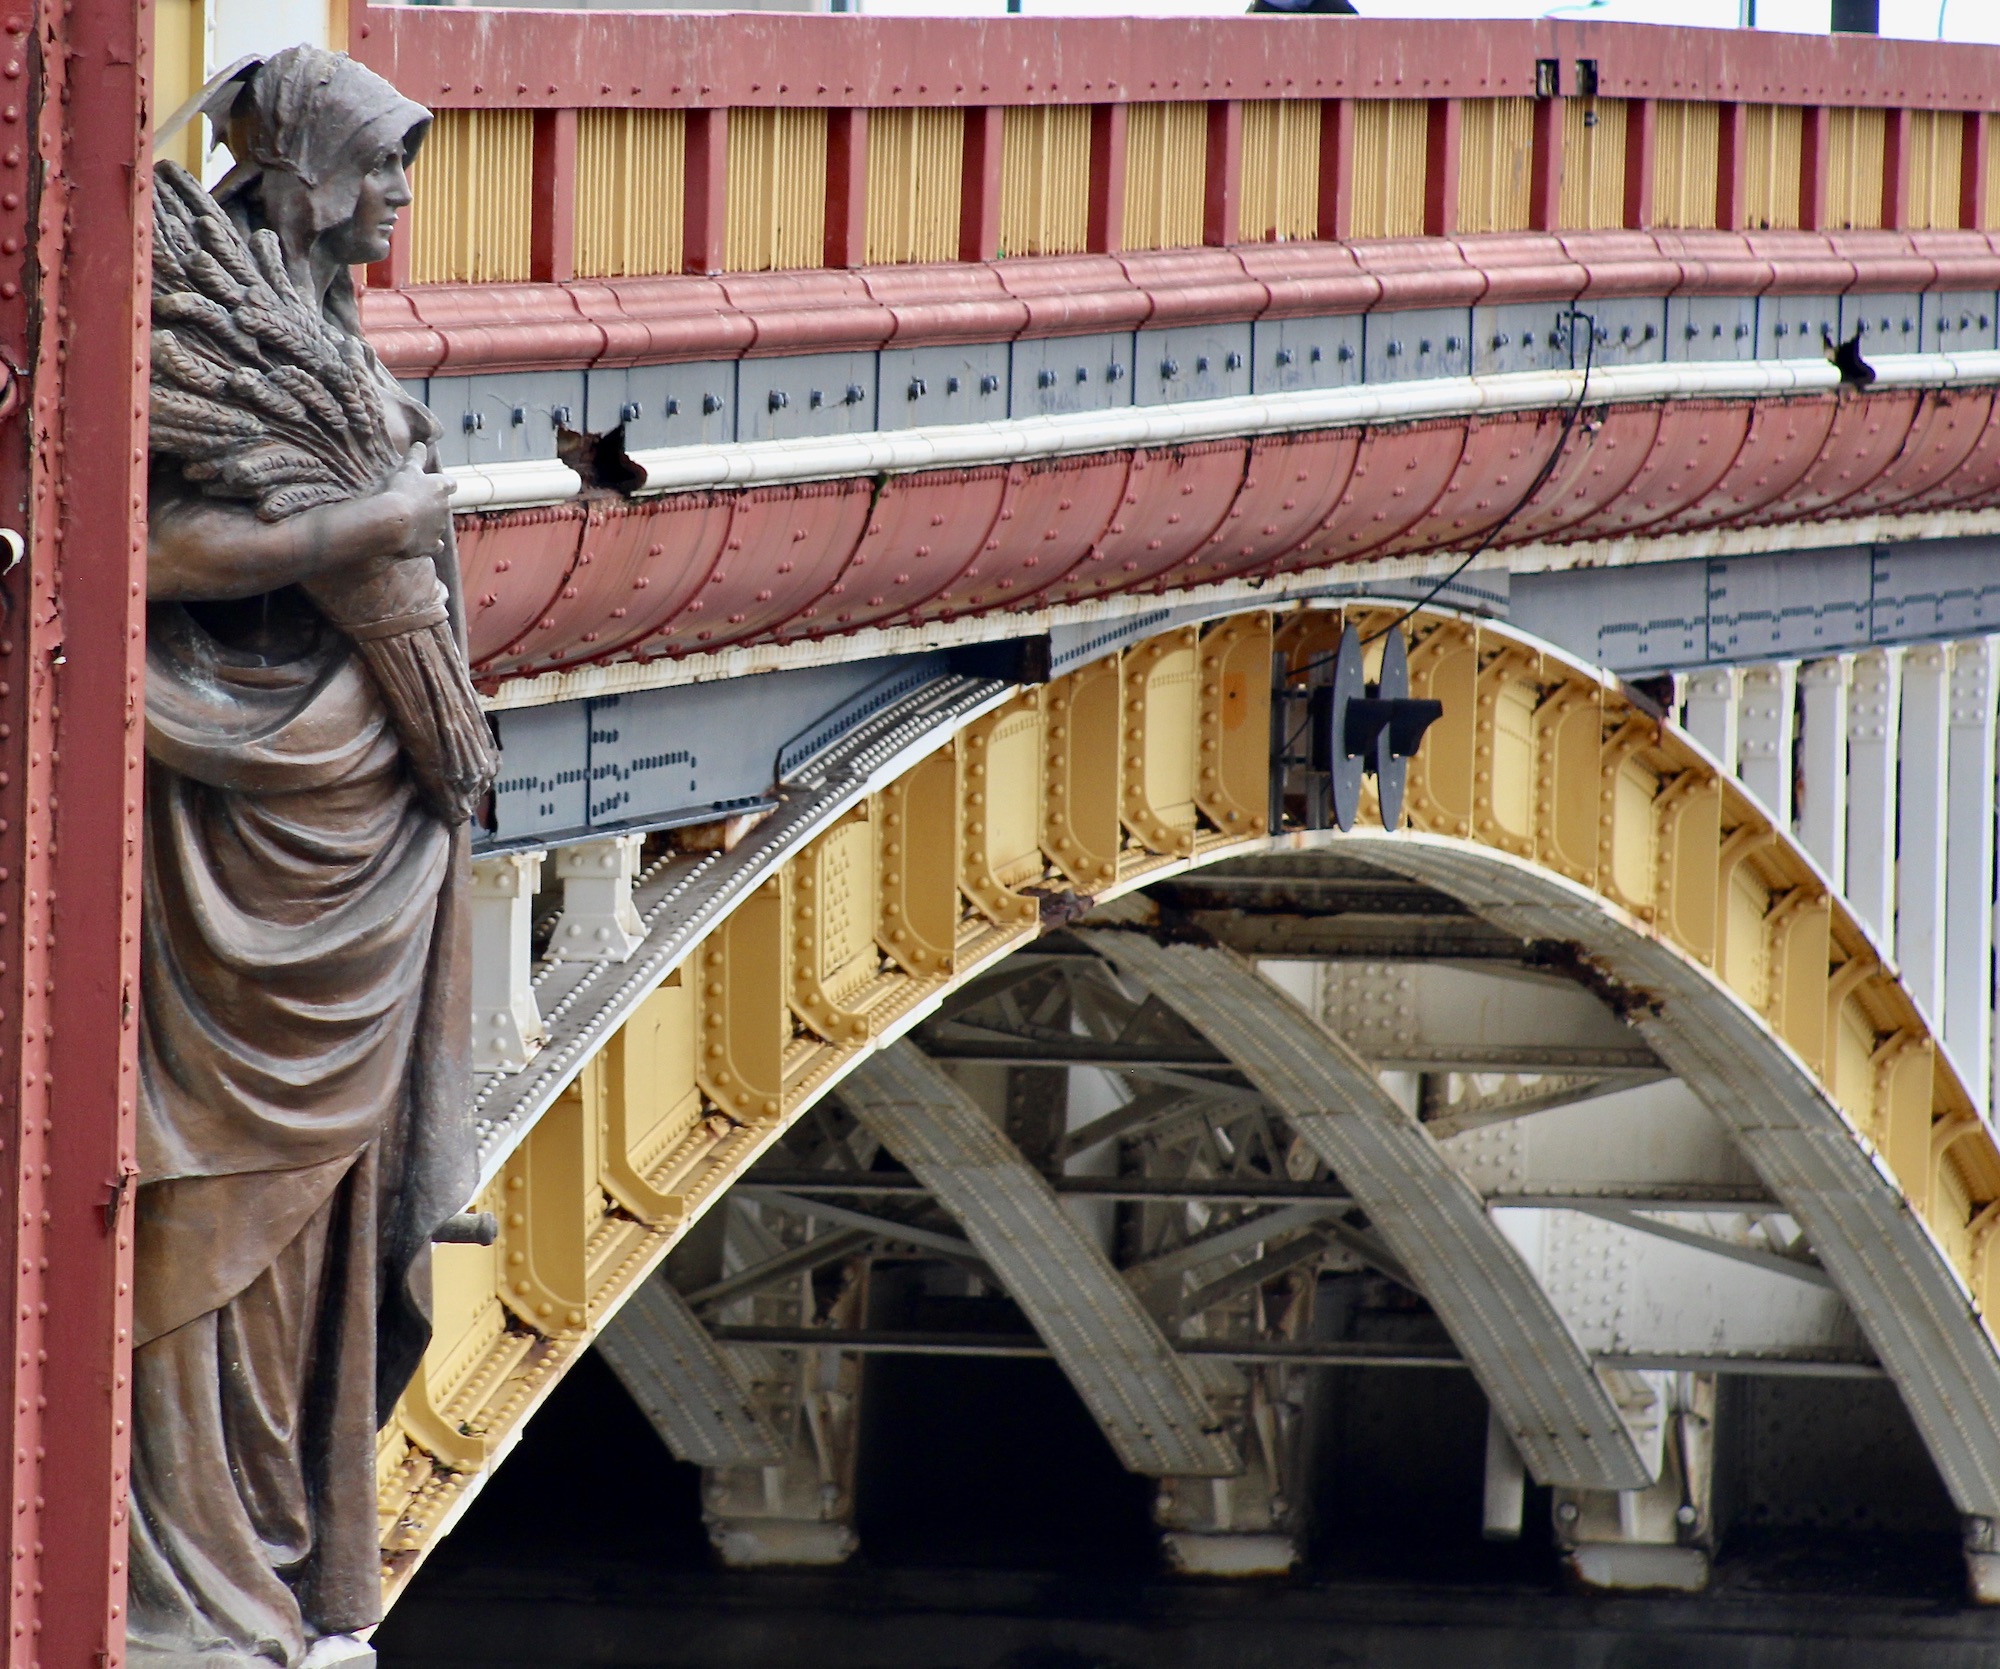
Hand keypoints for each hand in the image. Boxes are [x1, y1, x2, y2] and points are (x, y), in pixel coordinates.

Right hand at [372, 445, 451, 566]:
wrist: (394, 520)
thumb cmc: (400, 490)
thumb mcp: (407, 469)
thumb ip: (416, 457)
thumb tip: (421, 444)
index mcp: (441, 488)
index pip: (450, 484)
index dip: (443, 485)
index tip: (435, 486)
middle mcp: (445, 508)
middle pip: (443, 505)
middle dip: (433, 506)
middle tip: (415, 505)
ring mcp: (439, 528)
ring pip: (438, 525)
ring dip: (429, 524)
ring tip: (411, 522)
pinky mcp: (431, 545)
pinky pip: (434, 546)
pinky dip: (429, 544)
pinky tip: (420, 543)